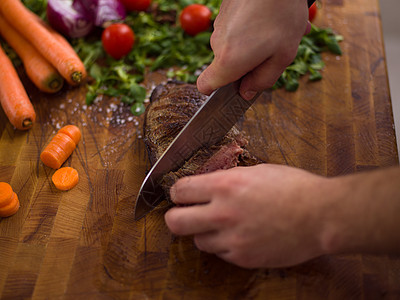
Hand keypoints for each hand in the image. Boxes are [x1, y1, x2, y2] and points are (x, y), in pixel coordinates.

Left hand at [164, 164, 329, 267]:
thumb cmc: (294, 187)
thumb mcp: (257, 171)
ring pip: (197, 241)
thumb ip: (228, 179)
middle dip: (175, 216)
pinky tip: (239, 235)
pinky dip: (224, 245)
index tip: (180, 194)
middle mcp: (224, 213)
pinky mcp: (243, 257)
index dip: (177, 191)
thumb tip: (209, 184)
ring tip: (220, 225)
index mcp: (226, 185)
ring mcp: (233, 238)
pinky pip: (221, 253)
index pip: (180, 190)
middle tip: (183, 213)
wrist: (321, 215)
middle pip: (175, 222)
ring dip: (204, 232)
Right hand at [197, 0, 309, 99]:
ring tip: (276, 31)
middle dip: (247, 64)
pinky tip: (270, 19)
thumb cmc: (281, 15)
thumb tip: (246, 92)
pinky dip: (250, 29)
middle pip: (226, 65)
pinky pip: (235, 28)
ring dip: (252, 44)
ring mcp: (218, 25)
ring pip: (233, 45)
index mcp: (229, 61)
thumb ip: (262, 81)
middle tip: (272, 52)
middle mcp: (217, 44)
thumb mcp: (282, 56)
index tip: (235, 87)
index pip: (204, 85)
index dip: (216, 92)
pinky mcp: (224, 11)